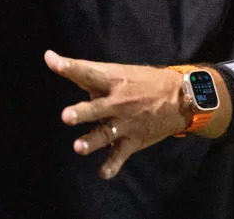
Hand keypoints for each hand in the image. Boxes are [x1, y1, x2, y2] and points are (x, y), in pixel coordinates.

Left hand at [44, 50, 189, 179]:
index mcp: (114, 80)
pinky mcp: (133, 140)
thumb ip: (92, 75)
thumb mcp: (123, 72)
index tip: (51, 60)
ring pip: (105, 133)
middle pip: (96, 108)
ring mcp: (126, 123)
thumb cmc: (146, 82)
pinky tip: (103, 173)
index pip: (88, 72)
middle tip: (66, 116)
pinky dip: (112, 165)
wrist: (182, 97)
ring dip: (92, 140)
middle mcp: (117, 102)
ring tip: (79, 147)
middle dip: (82, 112)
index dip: (70, 66)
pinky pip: (120, 155)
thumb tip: (57, 65)